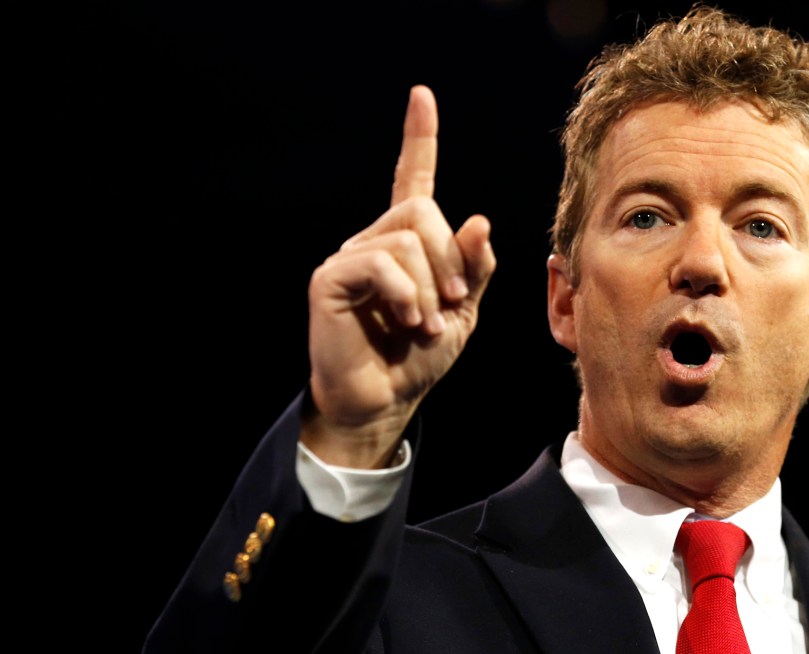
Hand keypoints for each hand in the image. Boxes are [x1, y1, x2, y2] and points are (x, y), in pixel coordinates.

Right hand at [301, 85, 495, 467]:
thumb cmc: (419, 357)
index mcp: (407, 243)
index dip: (418, 139)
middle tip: (451, 307)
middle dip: (451, 263)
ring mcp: (350, 256)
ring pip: (407, 240)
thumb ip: (474, 268)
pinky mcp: (330, 278)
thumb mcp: (464, 311)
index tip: (421, 97)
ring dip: (430, 290)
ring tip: (423, 325)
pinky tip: (403, 321)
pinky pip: (381, 263)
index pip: (413, 179)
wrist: (384, 400)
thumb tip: (478, 220)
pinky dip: (405, 295)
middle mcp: (375, 240)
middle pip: (424, 212)